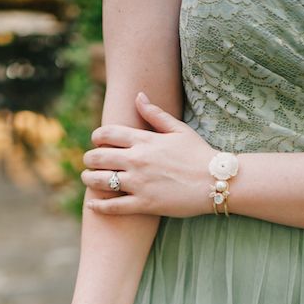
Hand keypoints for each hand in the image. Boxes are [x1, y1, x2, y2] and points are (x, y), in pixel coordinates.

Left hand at [81, 92, 216, 217]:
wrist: (215, 181)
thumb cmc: (199, 154)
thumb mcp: (178, 129)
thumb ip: (155, 114)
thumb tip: (138, 96)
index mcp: (144, 140)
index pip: (107, 134)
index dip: (96, 138)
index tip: (97, 143)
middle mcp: (137, 160)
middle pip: (97, 157)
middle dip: (88, 159)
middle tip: (89, 163)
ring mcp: (139, 183)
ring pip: (100, 181)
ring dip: (89, 180)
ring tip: (89, 180)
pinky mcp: (145, 204)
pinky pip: (114, 206)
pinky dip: (100, 207)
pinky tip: (93, 206)